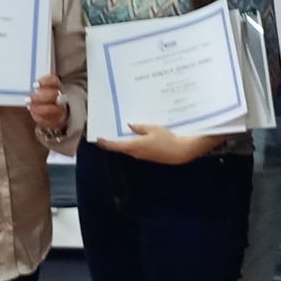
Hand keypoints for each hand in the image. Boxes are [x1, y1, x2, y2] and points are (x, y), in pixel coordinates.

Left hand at [28, 74, 67, 132]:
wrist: (54, 112)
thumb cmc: (43, 98)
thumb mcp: (40, 90)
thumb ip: (35, 87)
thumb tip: (27, 88)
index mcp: (57, 86)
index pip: (54, 81)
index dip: (45, 82)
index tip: (34, 85)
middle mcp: (61, 97)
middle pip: (53, 95)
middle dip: (39, 97)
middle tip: (28, 99)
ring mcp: (60, 109)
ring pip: (52, 109)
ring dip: (38, 108)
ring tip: (29, 106)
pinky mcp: (56, 120)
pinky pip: (48, 119)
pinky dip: (39, 116)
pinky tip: (33, 112)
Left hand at [97, 122, 218, 164]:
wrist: (181, 152)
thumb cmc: (167, 139)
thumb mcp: (153, 128)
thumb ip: (140, 127)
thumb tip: (130, 125)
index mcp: (135, 146)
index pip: (116, 145)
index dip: (106, 142)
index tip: (98, 138)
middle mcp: (136, 153)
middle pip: (121, 147)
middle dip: (113, 140)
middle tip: (107, 130)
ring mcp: (142, 155)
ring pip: (128, 148)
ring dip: (123, 141)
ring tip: (119, 130)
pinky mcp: (148, 155)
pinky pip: (136, 148)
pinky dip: (132, 142)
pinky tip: (134, 134)